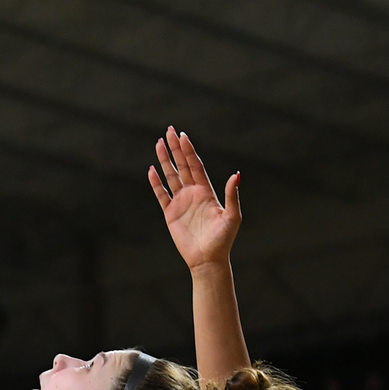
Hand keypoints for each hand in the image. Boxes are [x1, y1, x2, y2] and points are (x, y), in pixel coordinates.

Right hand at [149, 127, 240, 271]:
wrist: (208, 259)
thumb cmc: (223, 239)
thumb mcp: (232, 216)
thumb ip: (232, 195)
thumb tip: (236, 174)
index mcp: (207, 191)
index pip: (196, 166)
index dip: (189, 151)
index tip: (183, 136)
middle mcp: (193, 193)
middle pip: (182, 166)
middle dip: (176, 149)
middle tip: (169, 130)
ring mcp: (181, 202)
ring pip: (171, 176)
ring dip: (165, 160)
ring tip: (158, 143)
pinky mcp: (170, 214)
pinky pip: (161, 195)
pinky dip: (156, 183)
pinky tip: (152, 170)